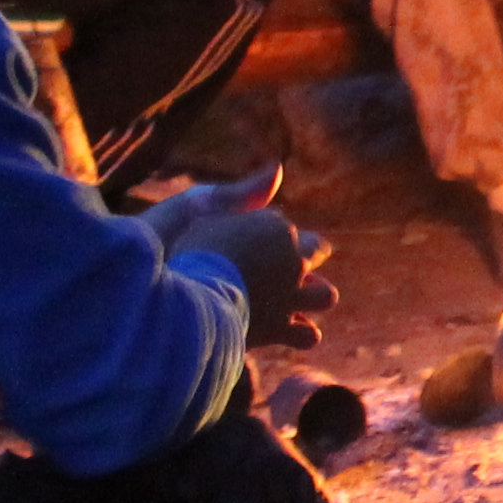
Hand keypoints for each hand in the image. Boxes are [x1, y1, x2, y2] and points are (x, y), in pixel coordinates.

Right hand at [148, 176, 334, 348]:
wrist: (177, 304)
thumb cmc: (180, 253)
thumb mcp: (199, 209)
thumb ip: (240, 193)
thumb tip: (278, 168)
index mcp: (274, 227)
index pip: (284, 225)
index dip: (269, 231)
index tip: (250, 237)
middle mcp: (292, 260)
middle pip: (316, 250)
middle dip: (306, 255)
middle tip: (282, 266)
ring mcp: (291, 296)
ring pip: (326, 295)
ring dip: (314, 296)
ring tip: (293, 300)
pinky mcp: (281, 329)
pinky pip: (308, 335)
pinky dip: (300, 333)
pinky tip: (287, 331)